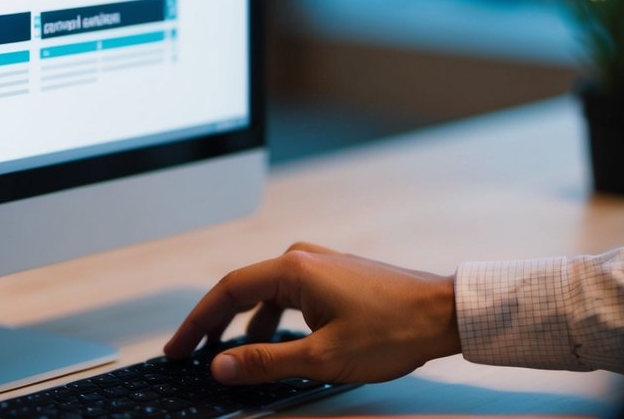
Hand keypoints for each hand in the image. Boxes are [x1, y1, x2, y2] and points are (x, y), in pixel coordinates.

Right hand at [163, 242, 460, 384]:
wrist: (445, 313)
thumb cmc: (393, 330)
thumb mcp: (322, 357)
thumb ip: (264, 361)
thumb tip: (220, 365)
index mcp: (292, 269)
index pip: (227, 292)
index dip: (197, 323)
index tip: (178, 349)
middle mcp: (301, 257)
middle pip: (241, 289)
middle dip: (214, 323)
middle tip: (192, 353)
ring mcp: (319, 264)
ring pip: (265, 293)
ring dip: (244, 324)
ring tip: (232, 355)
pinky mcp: (334, 275)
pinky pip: (288, 294)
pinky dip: (271, 318)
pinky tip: (276, 342)